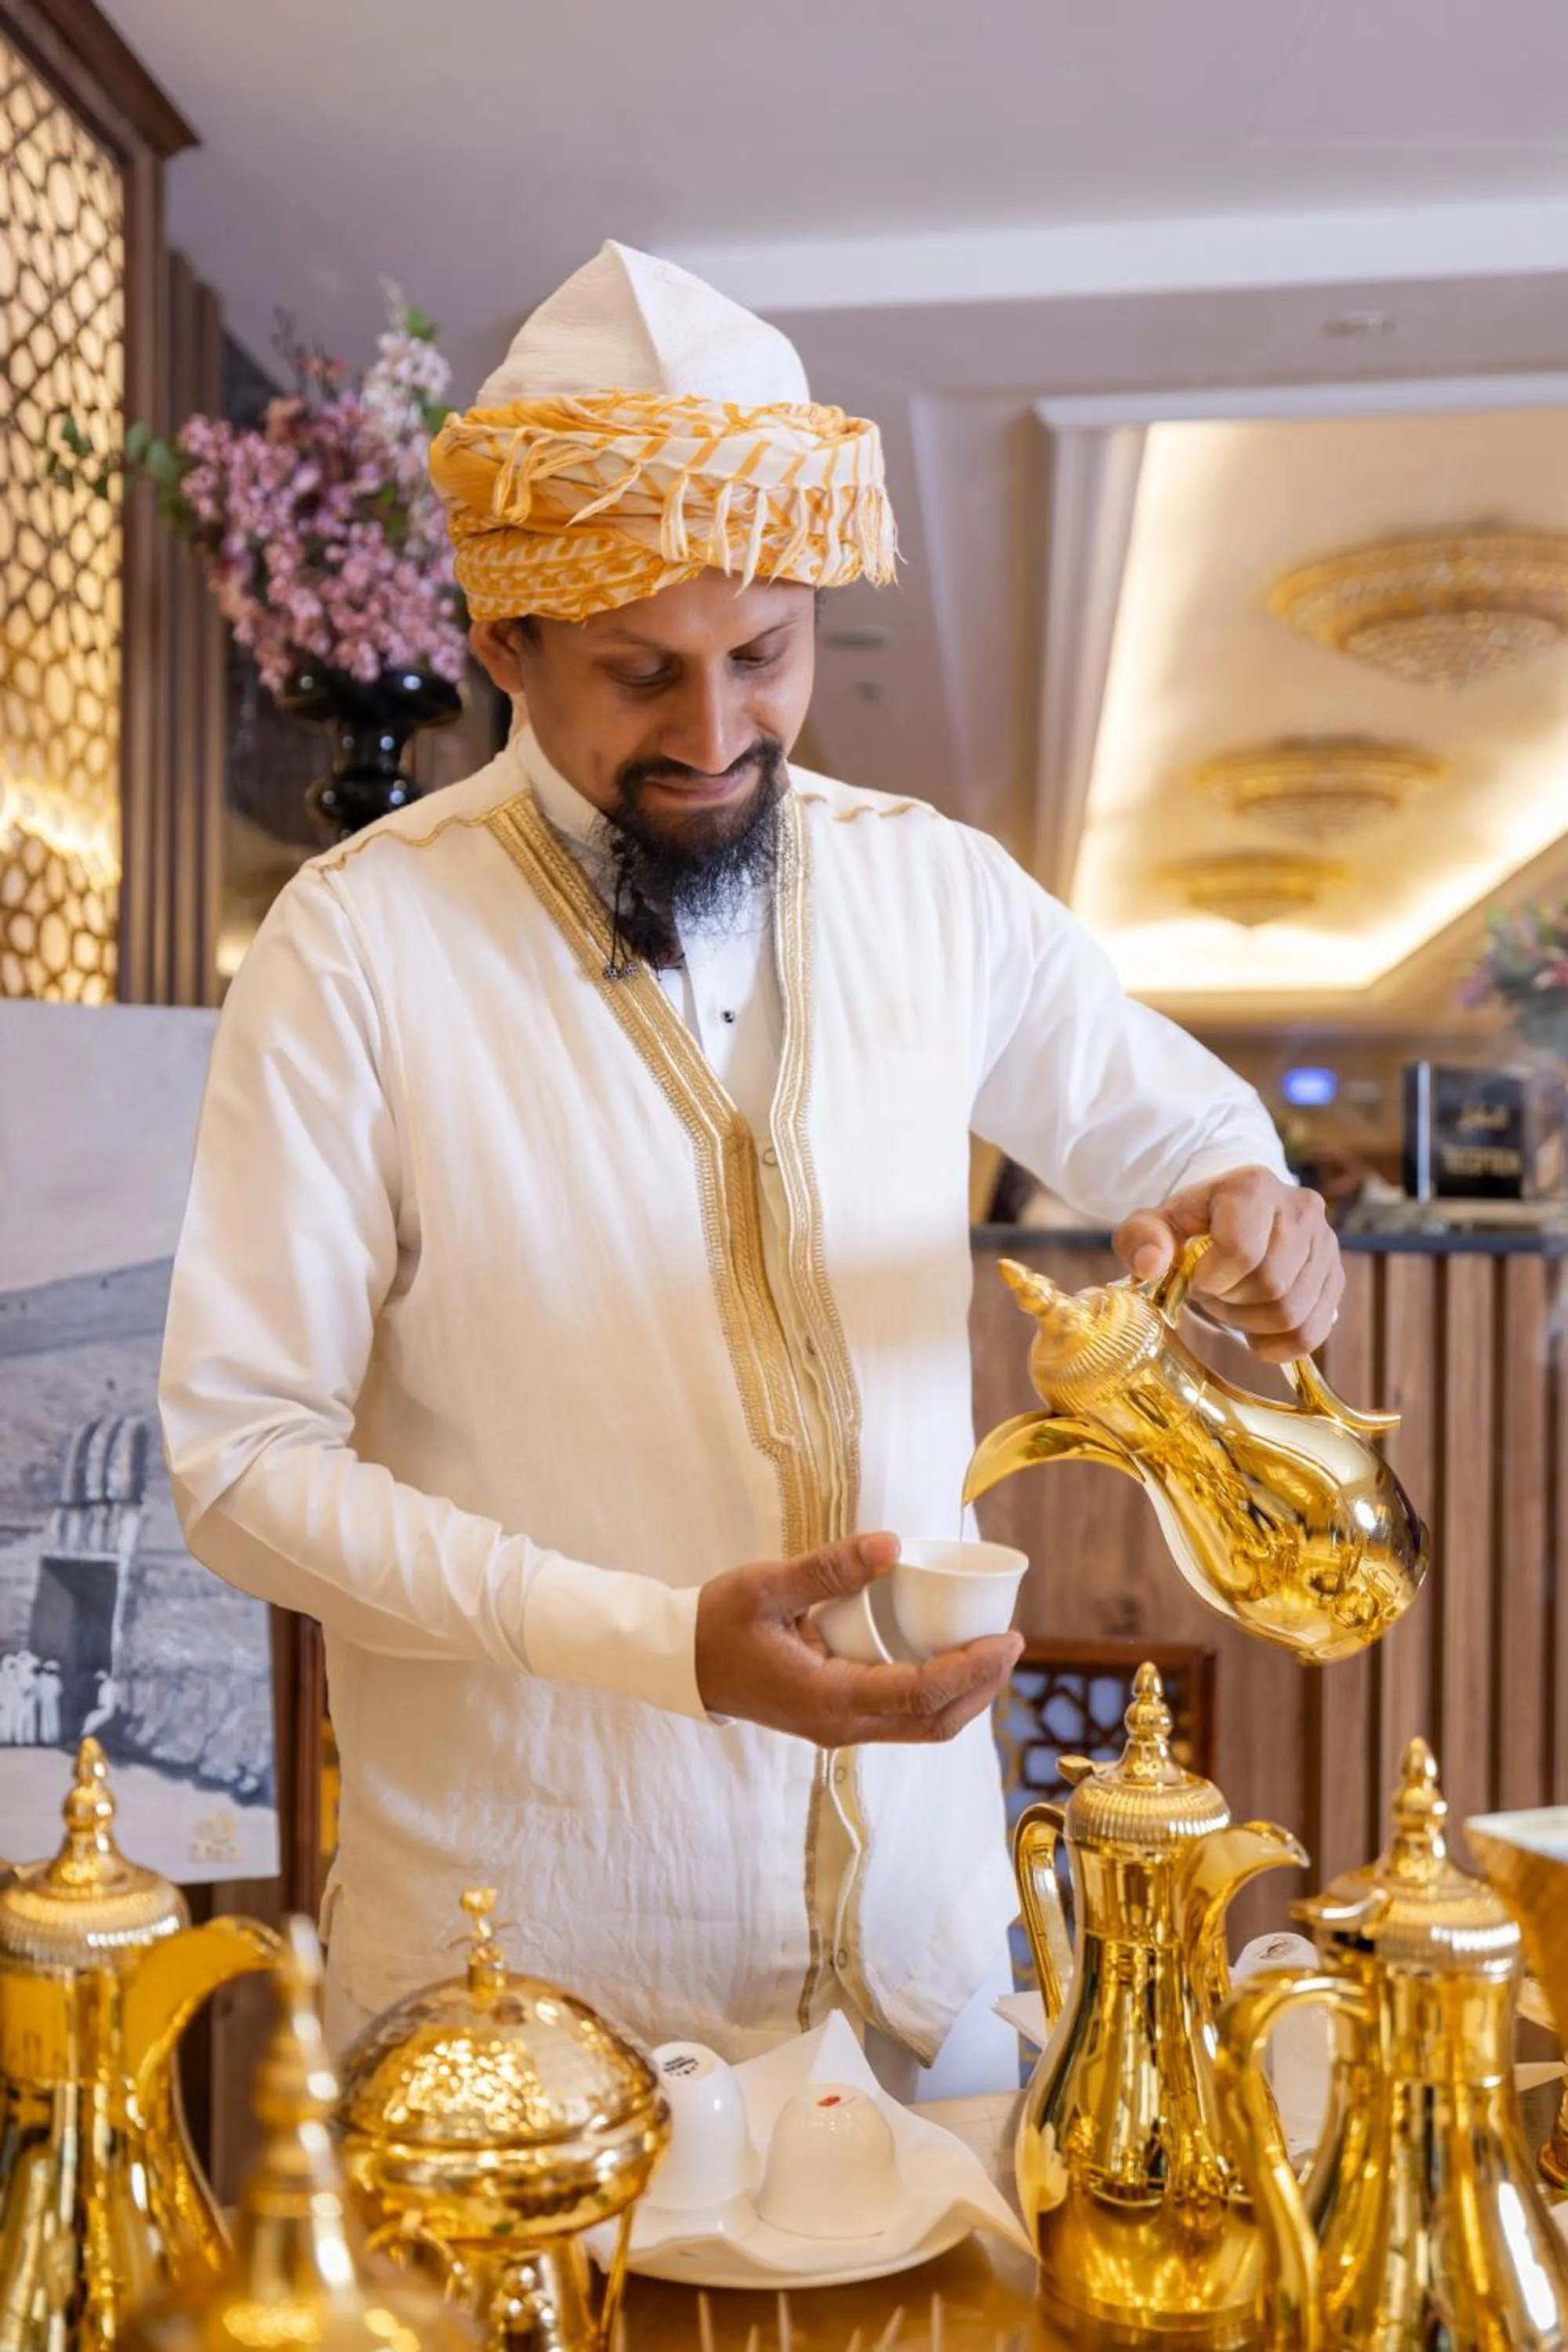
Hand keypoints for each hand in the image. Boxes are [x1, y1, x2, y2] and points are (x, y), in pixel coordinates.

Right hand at [695, 1531, 1023, 1746]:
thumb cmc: (718, 1623)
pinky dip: (935, 1694)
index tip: (1009, 1639)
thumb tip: (890, 1545)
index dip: (974, 1669)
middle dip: (982, 1687)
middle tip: (1012, 1642)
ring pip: (921, 1726)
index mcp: (830, 1698)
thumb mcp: (767, 1587)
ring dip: (963, 1695)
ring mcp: (839, 1728)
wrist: (681, 1662)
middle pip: (935, 1722)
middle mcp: (841, 1725)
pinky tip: (946, 1659)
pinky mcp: (835, 1719)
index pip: (923, 1694)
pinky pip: (901, 1717)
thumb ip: (828, 1568)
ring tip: (990, 1652)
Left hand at [1112, 1165, 1342, 1362]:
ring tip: (1233, 1304)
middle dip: (1230, 1302)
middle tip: (1213, 1294)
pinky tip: (1256, 1334)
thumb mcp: (1155, 1225)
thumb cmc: (1192, 1225)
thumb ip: (1142, 1239)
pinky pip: (1314, 1331)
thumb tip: (1149, 1266)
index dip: (1212, 1279)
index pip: (1242, 1250)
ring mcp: (1325, 1243)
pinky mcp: (1335, 1276)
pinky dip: (1280, 1345)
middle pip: (1271, 1285)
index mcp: (1253, 1187)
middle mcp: (1300, 1208)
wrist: (1233, 1218)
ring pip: (1292, 1312)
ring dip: (1251, 1323)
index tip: (1196, 1279)